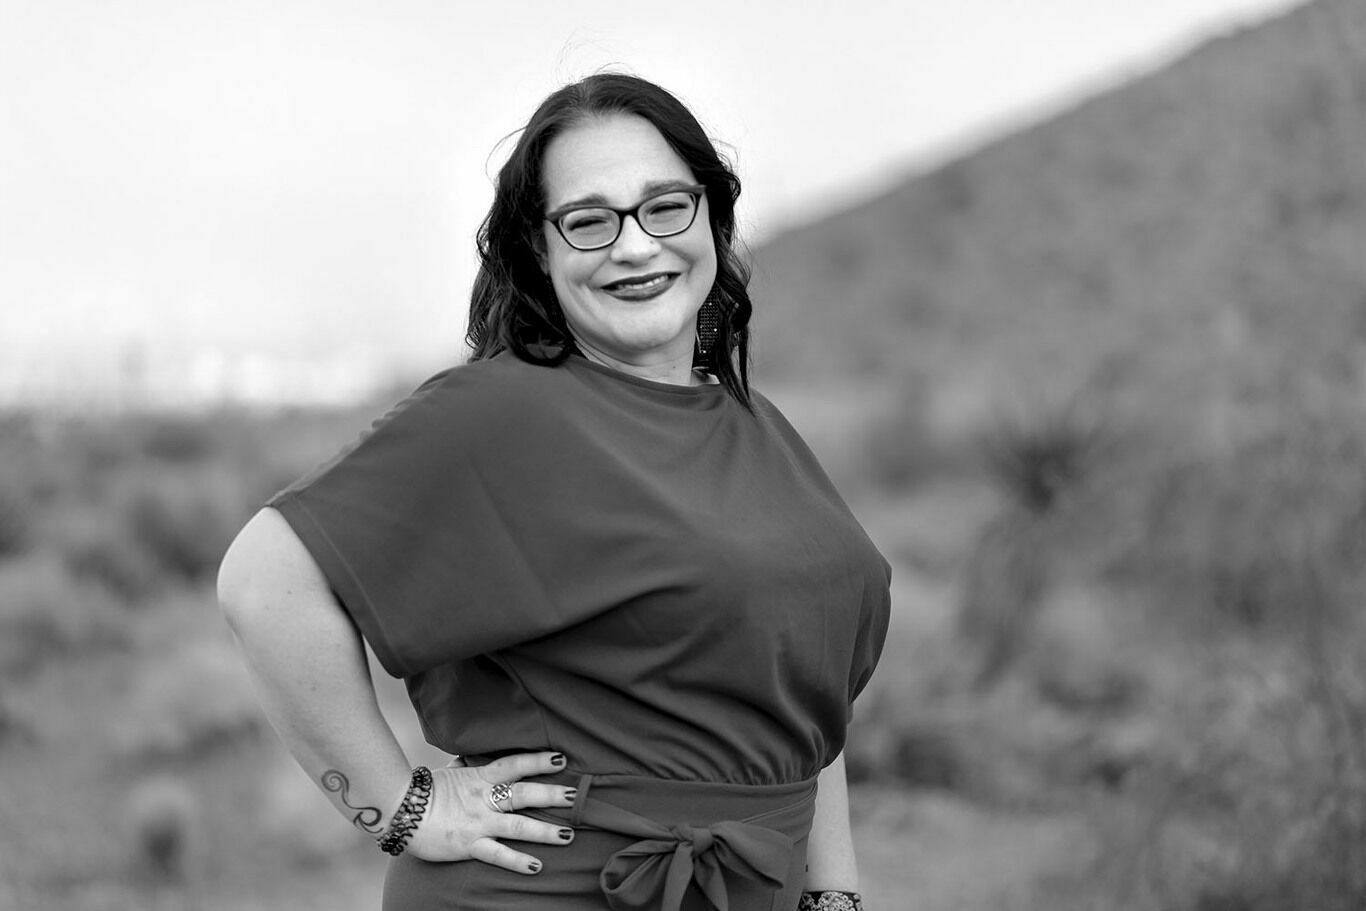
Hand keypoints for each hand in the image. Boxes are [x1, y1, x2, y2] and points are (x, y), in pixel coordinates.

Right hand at [404, 751, 575, 872]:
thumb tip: (473, 756)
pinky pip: (497, 854)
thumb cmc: (423, 791)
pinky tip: (537, 866)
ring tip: (568, 835)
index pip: (514, 765)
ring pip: (518, 826)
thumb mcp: (450, 772)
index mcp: (480, 777)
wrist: (399, 811)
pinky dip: (517, 861)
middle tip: (576, 794)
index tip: (561, 759)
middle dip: (551, 794)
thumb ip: (468, 766)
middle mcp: (484, 799)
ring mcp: (478, 823)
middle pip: (523, 794)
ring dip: (545, 831)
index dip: (538, 761)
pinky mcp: (469, 845)